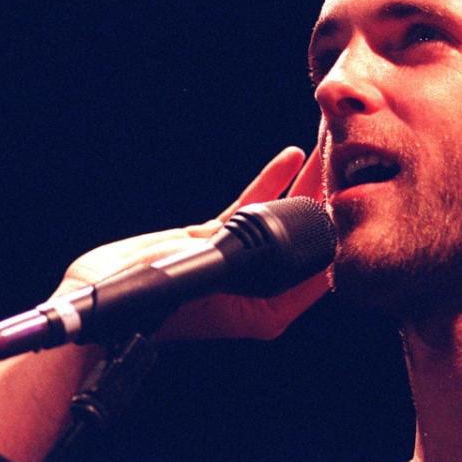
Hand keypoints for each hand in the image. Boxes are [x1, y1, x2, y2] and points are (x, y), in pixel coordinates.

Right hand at [52, 146, 330, 340]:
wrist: (100, 298)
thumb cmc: (152, 305)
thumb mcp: (210, 287)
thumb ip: (247, 267)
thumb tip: (282, 241)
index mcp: (271, 310)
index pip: (320, 267)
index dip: (340, 230)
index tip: (361, 194)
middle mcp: (262, 287)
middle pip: (307, 237)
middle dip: (328, 198)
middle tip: (354, 160)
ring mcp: (241, 260)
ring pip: (283, 215)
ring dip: (304, 182)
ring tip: (329, 150)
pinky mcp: (218, 238)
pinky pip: (253, 205)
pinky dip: (272, 180)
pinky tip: (291, 155)